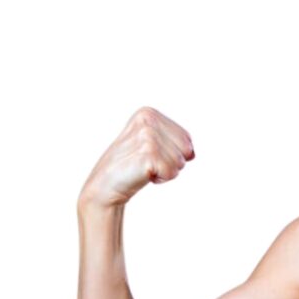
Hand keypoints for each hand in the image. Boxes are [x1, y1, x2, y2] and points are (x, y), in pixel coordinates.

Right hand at [79, 106, 195, 208]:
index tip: (150, 154)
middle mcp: (148, 120)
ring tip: (144, 168)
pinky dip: (161, 179)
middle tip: (147, 163)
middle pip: (186, 150)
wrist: (105, 184)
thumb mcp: (153, 145)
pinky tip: (143, 175)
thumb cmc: (132, 165)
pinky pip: (172, 173)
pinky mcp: (148, 154)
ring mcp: (147, 136)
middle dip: (172, 162)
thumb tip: (192, 153)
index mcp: (149, 113)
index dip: (173, 154)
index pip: (187, 139)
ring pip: (180, 163)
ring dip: (165, 172)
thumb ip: (175, 141)